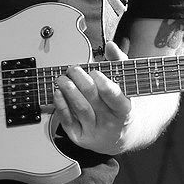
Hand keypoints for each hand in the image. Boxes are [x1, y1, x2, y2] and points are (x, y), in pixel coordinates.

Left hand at [52, 40, 132, 154]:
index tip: (95, 72)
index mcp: (125, 110)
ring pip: (80, 110)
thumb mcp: (124, 84)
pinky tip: (58, 93)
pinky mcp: (80, 137)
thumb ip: (118, 63)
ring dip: (69, 91)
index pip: (116, 99)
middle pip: (94, 101)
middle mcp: (111, 123)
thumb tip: (111, 46)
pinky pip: (68, 121)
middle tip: (73, 69)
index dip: (104, 85)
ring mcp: (95, 131)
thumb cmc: (119, 105)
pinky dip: (61, 105)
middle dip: (81, 82)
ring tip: (62, 79)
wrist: (119, 135)